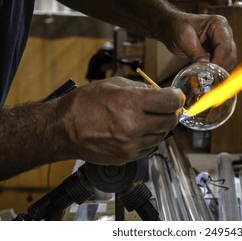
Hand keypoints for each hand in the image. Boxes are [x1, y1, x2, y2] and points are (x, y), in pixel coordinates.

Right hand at [57, 76, 184, 165]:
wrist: (64, 129)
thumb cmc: (85, 104)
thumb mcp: (114, 85)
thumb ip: (141, 89)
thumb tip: (160, 93)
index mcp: (132, 103)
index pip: (170, 102)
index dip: (176, 97)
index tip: (175, 96)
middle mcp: (134, 126)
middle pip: (170, 121)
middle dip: (172, 112)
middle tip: (167, 107)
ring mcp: (131, 144)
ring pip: (162, 136)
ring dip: (160, 126)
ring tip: (147, 118)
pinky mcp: (127, 157)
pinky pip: (149, 148)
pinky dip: (148, 139)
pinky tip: (137, 131)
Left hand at [160, 11, 236, 70]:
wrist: (170, 27)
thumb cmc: (176, 27)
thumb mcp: (184, 39)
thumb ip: (196, 53)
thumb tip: (206, 68)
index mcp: (218, 24)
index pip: (225, 46)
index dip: (219, 61)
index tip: (210, 73)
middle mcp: (224, 32)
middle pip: (230, 55)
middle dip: (220, 67)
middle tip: (208, 77)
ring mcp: (222, 42)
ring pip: (228, 61)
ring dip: (219, 70)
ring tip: (206, 77)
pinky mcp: (218, 51)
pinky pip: (222, 63)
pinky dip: (216, 70)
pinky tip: (206, 74)